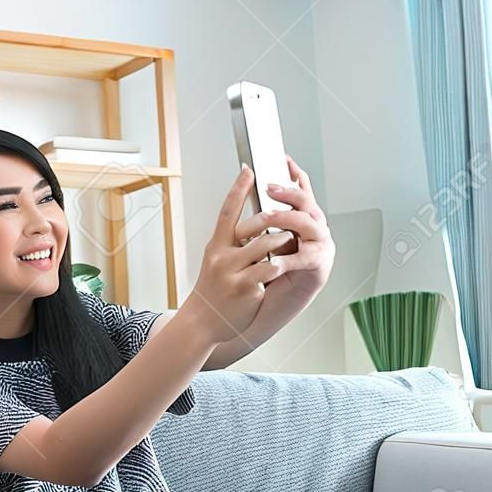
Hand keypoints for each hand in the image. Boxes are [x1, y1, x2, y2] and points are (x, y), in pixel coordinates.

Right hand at [181, 166, 294, 343]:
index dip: (238, 189)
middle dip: (276, 221)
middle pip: (255, 226)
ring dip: (284, 243)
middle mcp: (221, 256)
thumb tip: (254, 225)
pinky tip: (281, 270)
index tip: (249, 169)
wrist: (203, 322)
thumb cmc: (213, 290)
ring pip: (267, 246)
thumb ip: (233, 244)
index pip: (227, 211)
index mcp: (215, 246)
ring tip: (289, 243)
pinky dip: (280, 266)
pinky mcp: (247, 288)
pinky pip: (271, 269)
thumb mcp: (216, 262)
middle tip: (286, 217)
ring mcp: (233, 272)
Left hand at [260, 156, 334, 299]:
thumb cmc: (263, 275)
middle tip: (269, 188)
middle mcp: (313, 231)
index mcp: (300, 222)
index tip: (281, 159)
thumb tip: (245, 189)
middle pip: (306, 202)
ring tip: (267, 218)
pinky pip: (306, 258)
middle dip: (288, 193)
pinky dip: (288, 257)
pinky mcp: (318, 269)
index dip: (294, 175)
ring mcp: (320, 248)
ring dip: (286, 218)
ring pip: (308, 223)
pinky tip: (272, 259)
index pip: (301, 192)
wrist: (264, 310)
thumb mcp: (257, 243)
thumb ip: (259, 221)